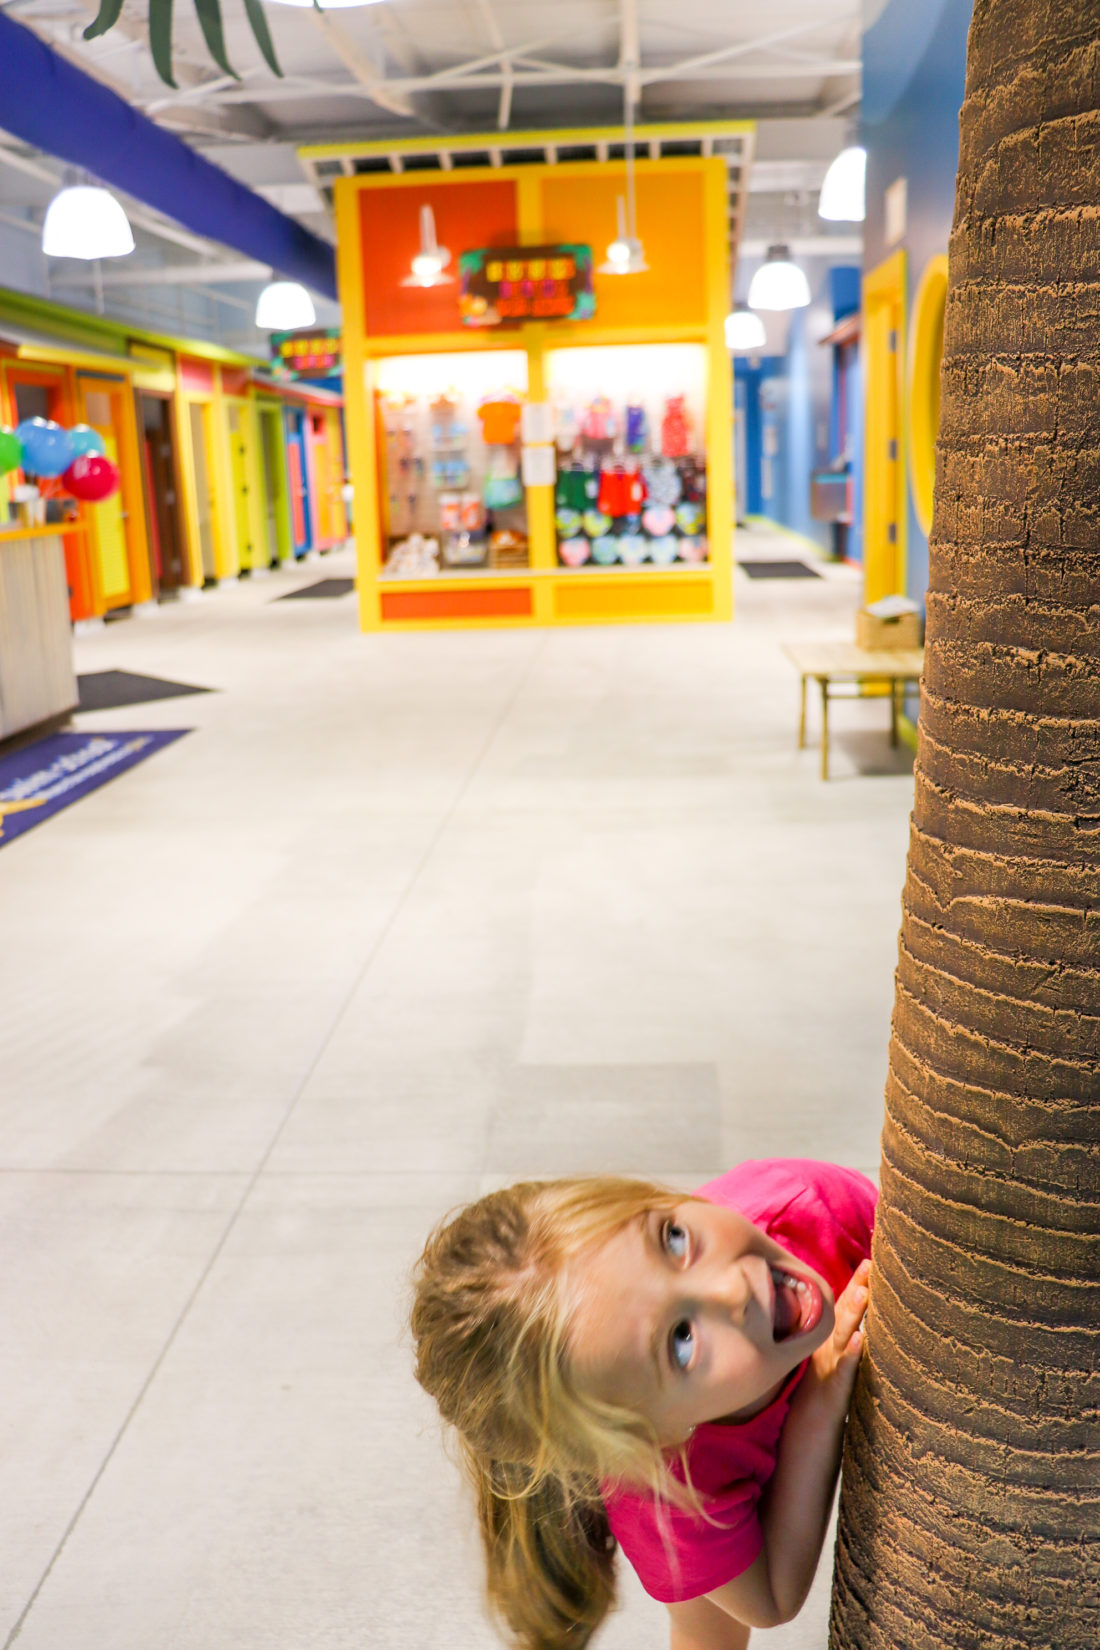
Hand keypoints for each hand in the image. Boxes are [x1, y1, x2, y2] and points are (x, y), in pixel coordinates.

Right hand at [808, 1258, 869, 1404]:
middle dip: (855, 1287)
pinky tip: (860, 1339)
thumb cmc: (827, 1391)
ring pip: (840, 1335)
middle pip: (841, 1313)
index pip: (842, 1305)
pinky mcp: (834, 1388)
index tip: (869, 1260)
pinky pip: (843, 1368)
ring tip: (864, 1291)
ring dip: (852, 1312)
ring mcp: (829, 1366)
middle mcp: (827, 1347)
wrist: (809, 1430)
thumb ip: (846, 1336)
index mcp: (829, 1339)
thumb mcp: (834, 1358)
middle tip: (868, 1265)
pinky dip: (851, 1353)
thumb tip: (865, 1315)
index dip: (854, 1283)